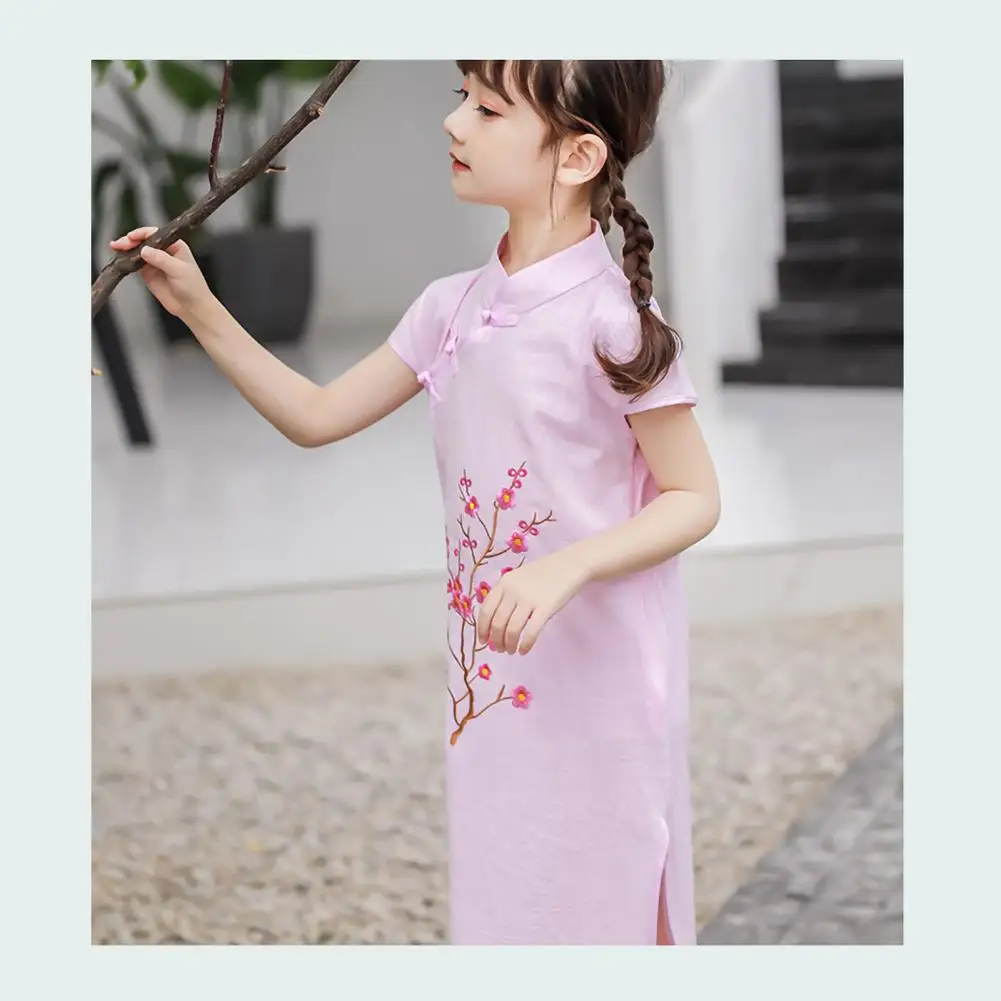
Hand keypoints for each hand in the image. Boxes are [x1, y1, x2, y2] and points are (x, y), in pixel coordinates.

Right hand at [109, 226, 214, 321]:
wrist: (192, 308)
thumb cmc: (194, 288)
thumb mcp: (179, 270)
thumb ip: (161, 259)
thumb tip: (145, 250)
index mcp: (175, 246)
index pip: (156, 234)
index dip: (142, 234)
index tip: (132, 237)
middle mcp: (164, 252)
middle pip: (144, 241)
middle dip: (131, 240)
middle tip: (121, 244)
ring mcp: (155, 263)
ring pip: (137, 251)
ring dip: (126, 248)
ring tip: (116, 247)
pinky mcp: (148, 274)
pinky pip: (134, 264)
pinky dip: (126, 261)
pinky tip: (119, 259)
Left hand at [475, 547, 590, 655]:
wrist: (569, 564)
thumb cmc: (543, 573)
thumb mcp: (518, 577)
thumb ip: (505, 594)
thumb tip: (494, 624)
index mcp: (504, 583)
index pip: (486, 610)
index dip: (482, 629)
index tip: (483, 641)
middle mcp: (513, 591)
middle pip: (497, 623)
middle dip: (495, 641)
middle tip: (499, 649)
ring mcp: (529, 599)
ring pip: (512, 630)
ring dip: (509, 645)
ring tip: (511, 651)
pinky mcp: (546, 607)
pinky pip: (531, 632)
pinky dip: (525, 645)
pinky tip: (524, 651)